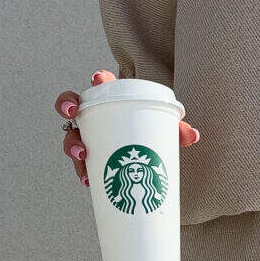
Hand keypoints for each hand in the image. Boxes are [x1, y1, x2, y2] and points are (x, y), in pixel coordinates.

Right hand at [55, 70, 199, 185]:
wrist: (146, 152)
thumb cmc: (153, 130)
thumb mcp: (164, 129)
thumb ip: (177, 130)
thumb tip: (193, 135)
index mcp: (112, 98)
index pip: (99, 84)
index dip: (98, 79)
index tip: (98, 79)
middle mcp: (94, 116)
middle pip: (71, 108)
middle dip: (66, 107)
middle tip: (74, 116)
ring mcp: (88, 137)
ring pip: (71, 138)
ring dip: (72, 146)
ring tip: (83, 158)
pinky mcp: (89, 157)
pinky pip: (80, 163)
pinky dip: (83, 172)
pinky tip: (88, 181)